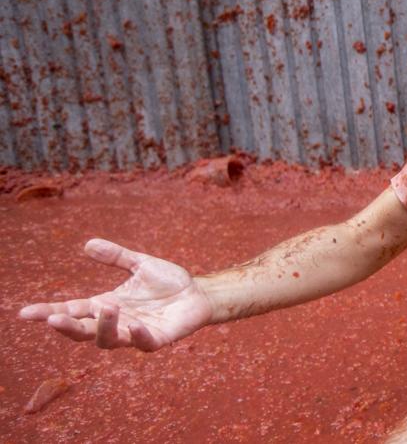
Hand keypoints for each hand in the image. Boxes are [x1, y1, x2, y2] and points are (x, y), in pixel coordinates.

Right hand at [18, 239, 212, 351]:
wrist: (198, 293)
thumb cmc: (168, 282)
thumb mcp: (139, 264)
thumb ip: (116, 256)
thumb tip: (88, 244)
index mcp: (106, 306)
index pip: (72, 311)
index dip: (49, 312)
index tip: (26, 312)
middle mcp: (116, 323)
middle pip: (83, 331)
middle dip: (67, 326)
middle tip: (52, 318)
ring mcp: (134, 334)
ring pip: (108, 340)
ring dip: (103, 326)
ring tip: (107, 306)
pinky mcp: (157, 339)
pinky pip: (144, 343)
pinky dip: (138, 336)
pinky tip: (135, 326)